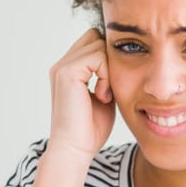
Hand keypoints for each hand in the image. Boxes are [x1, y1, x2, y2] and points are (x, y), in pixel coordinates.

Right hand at [47, 27, 115, 164]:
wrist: (75, 149)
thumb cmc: (90, 130)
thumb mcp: (104, 97)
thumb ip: (108, 77)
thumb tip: (122, 63)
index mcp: (69, 70)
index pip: (93, 42)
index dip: (108, 56)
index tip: (114, 83)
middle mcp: (62, 65)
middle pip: (95, 37)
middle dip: (110, 57)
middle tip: (111, 86)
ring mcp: (63, 67)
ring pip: (98, 44)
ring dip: (109, 68)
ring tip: (106, 94)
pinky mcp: (67, 72)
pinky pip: (98, 56)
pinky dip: (106, 74)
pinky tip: (103, 96)